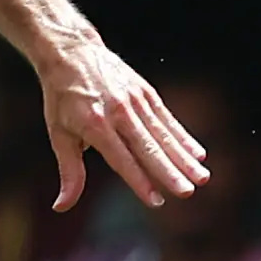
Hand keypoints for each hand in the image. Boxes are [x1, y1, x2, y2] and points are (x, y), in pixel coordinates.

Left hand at [37, 38, 209, 211]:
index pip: (122, 159)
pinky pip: (168, 119)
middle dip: (169, 172)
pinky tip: (198, 154)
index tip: (156, 201)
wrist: (73, 53)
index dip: (139, 181)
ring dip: (184, 158)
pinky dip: (183, 137)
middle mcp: (120, 112)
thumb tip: (61, 207)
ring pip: (164, 135)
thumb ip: (69, 172)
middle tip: (187, 192)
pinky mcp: (147, 92)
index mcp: (95, 125)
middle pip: (149, 148)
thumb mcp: (58, 135)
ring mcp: (136, 101)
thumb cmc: (63, 100)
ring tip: (202, 177)